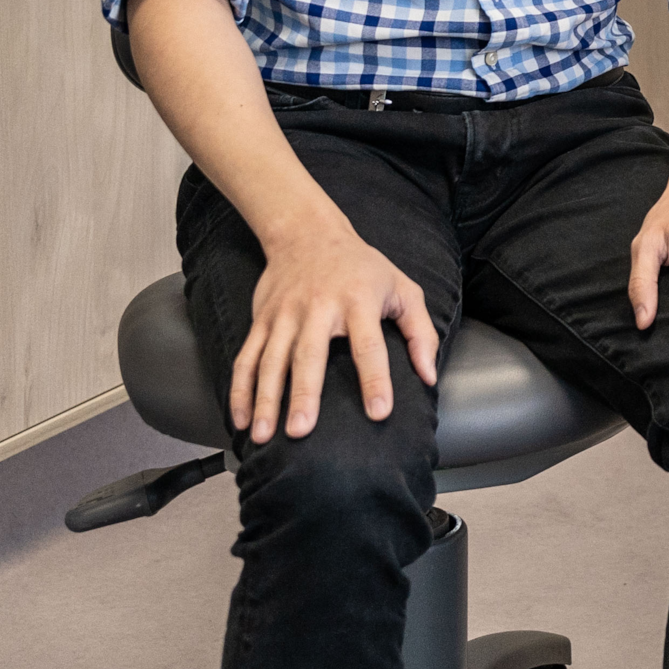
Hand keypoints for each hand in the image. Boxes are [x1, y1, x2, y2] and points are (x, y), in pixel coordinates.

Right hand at [231, 221, 440, 444]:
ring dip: (265, 399)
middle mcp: (319, 308)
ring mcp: (285, 314)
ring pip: (271, 360)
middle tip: (301, 431)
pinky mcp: (262, 320)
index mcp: (359, 301)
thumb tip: (429, 376)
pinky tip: (239, 419)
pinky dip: (239, 389)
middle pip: (309, 355)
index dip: (375, 379)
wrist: (308, 233)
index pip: (369, 345)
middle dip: (304, 394)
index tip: (379, 412)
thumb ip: (421, 332)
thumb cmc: (363, 267)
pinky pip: (246, 357)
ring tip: (261, 435)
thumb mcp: (403, 288)